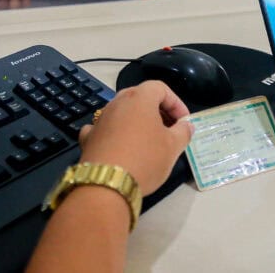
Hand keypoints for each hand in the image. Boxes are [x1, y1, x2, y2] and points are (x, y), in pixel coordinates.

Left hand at [77, 81, 193, 193]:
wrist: (106, 185)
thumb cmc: (145, 159)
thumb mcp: (173, 147)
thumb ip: (183, 132)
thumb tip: (186, 125)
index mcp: (139, 98)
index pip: (161, 88)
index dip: (176, 103)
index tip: (184, 122)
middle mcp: (117, 103)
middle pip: (140, 97)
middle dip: (157, 110)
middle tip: (169, 129)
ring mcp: (100, 119)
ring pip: (122, 112)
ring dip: (137, 121)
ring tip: (148, 141)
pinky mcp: (88, 137)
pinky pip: (104, 128)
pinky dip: (113, 133)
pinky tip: (118, 145)